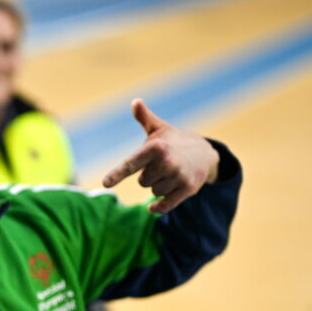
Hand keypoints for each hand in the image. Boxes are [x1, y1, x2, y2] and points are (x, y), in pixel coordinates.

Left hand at [102, 99, 219, 213]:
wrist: (206, 153)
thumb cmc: (173, 141)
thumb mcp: (159, 129)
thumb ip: (144, 118)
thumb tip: (135, 102)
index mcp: (156, 147)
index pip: (131, 164)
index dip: (117, 173)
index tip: (105, 182)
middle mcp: (167, 162)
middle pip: (142, 182)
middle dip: (149, 176)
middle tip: (162, 165)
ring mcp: (178, 176)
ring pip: (154, 192)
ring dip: (159, 186)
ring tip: (171, 173)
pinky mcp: (188, 189)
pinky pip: (165, 205)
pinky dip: (158, 208)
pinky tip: (152, 208)